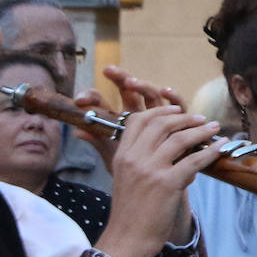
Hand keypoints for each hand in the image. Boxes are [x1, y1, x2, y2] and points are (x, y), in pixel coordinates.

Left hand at [72, 66, 188, 169]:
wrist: (165, 186)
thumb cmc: (138, 170)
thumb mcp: (115, 156)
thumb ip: (99, 142)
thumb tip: (77, 130)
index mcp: (119, 120)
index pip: (104, 102)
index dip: (91, 97)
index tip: (79, 101)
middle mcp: (139, 112)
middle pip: (128, 89)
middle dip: (119, 78)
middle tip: (108, 71)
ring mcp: (159, 114)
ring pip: (151, 93)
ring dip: (142, 86)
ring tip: (132, 83)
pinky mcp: (179, 120)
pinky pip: (178, 105)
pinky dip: (173, 97)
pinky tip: (166, 91)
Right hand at [93, 105, 221, 256]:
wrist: (128, 238)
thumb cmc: (130, 213)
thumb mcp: (125, 179)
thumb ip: (140, 160)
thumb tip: (171, 147)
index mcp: (122, 155)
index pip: (138, 121)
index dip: (159, 111)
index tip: (176, 110)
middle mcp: (134, 158)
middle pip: (160, 124)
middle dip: (184, 117)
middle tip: (200, 118)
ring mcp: (150, 169)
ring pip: (179, 138)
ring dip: (200, 130)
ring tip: (213, 128)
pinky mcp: (167, 183)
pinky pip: (193, 161)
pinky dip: (210, 152)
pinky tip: (219, 148)